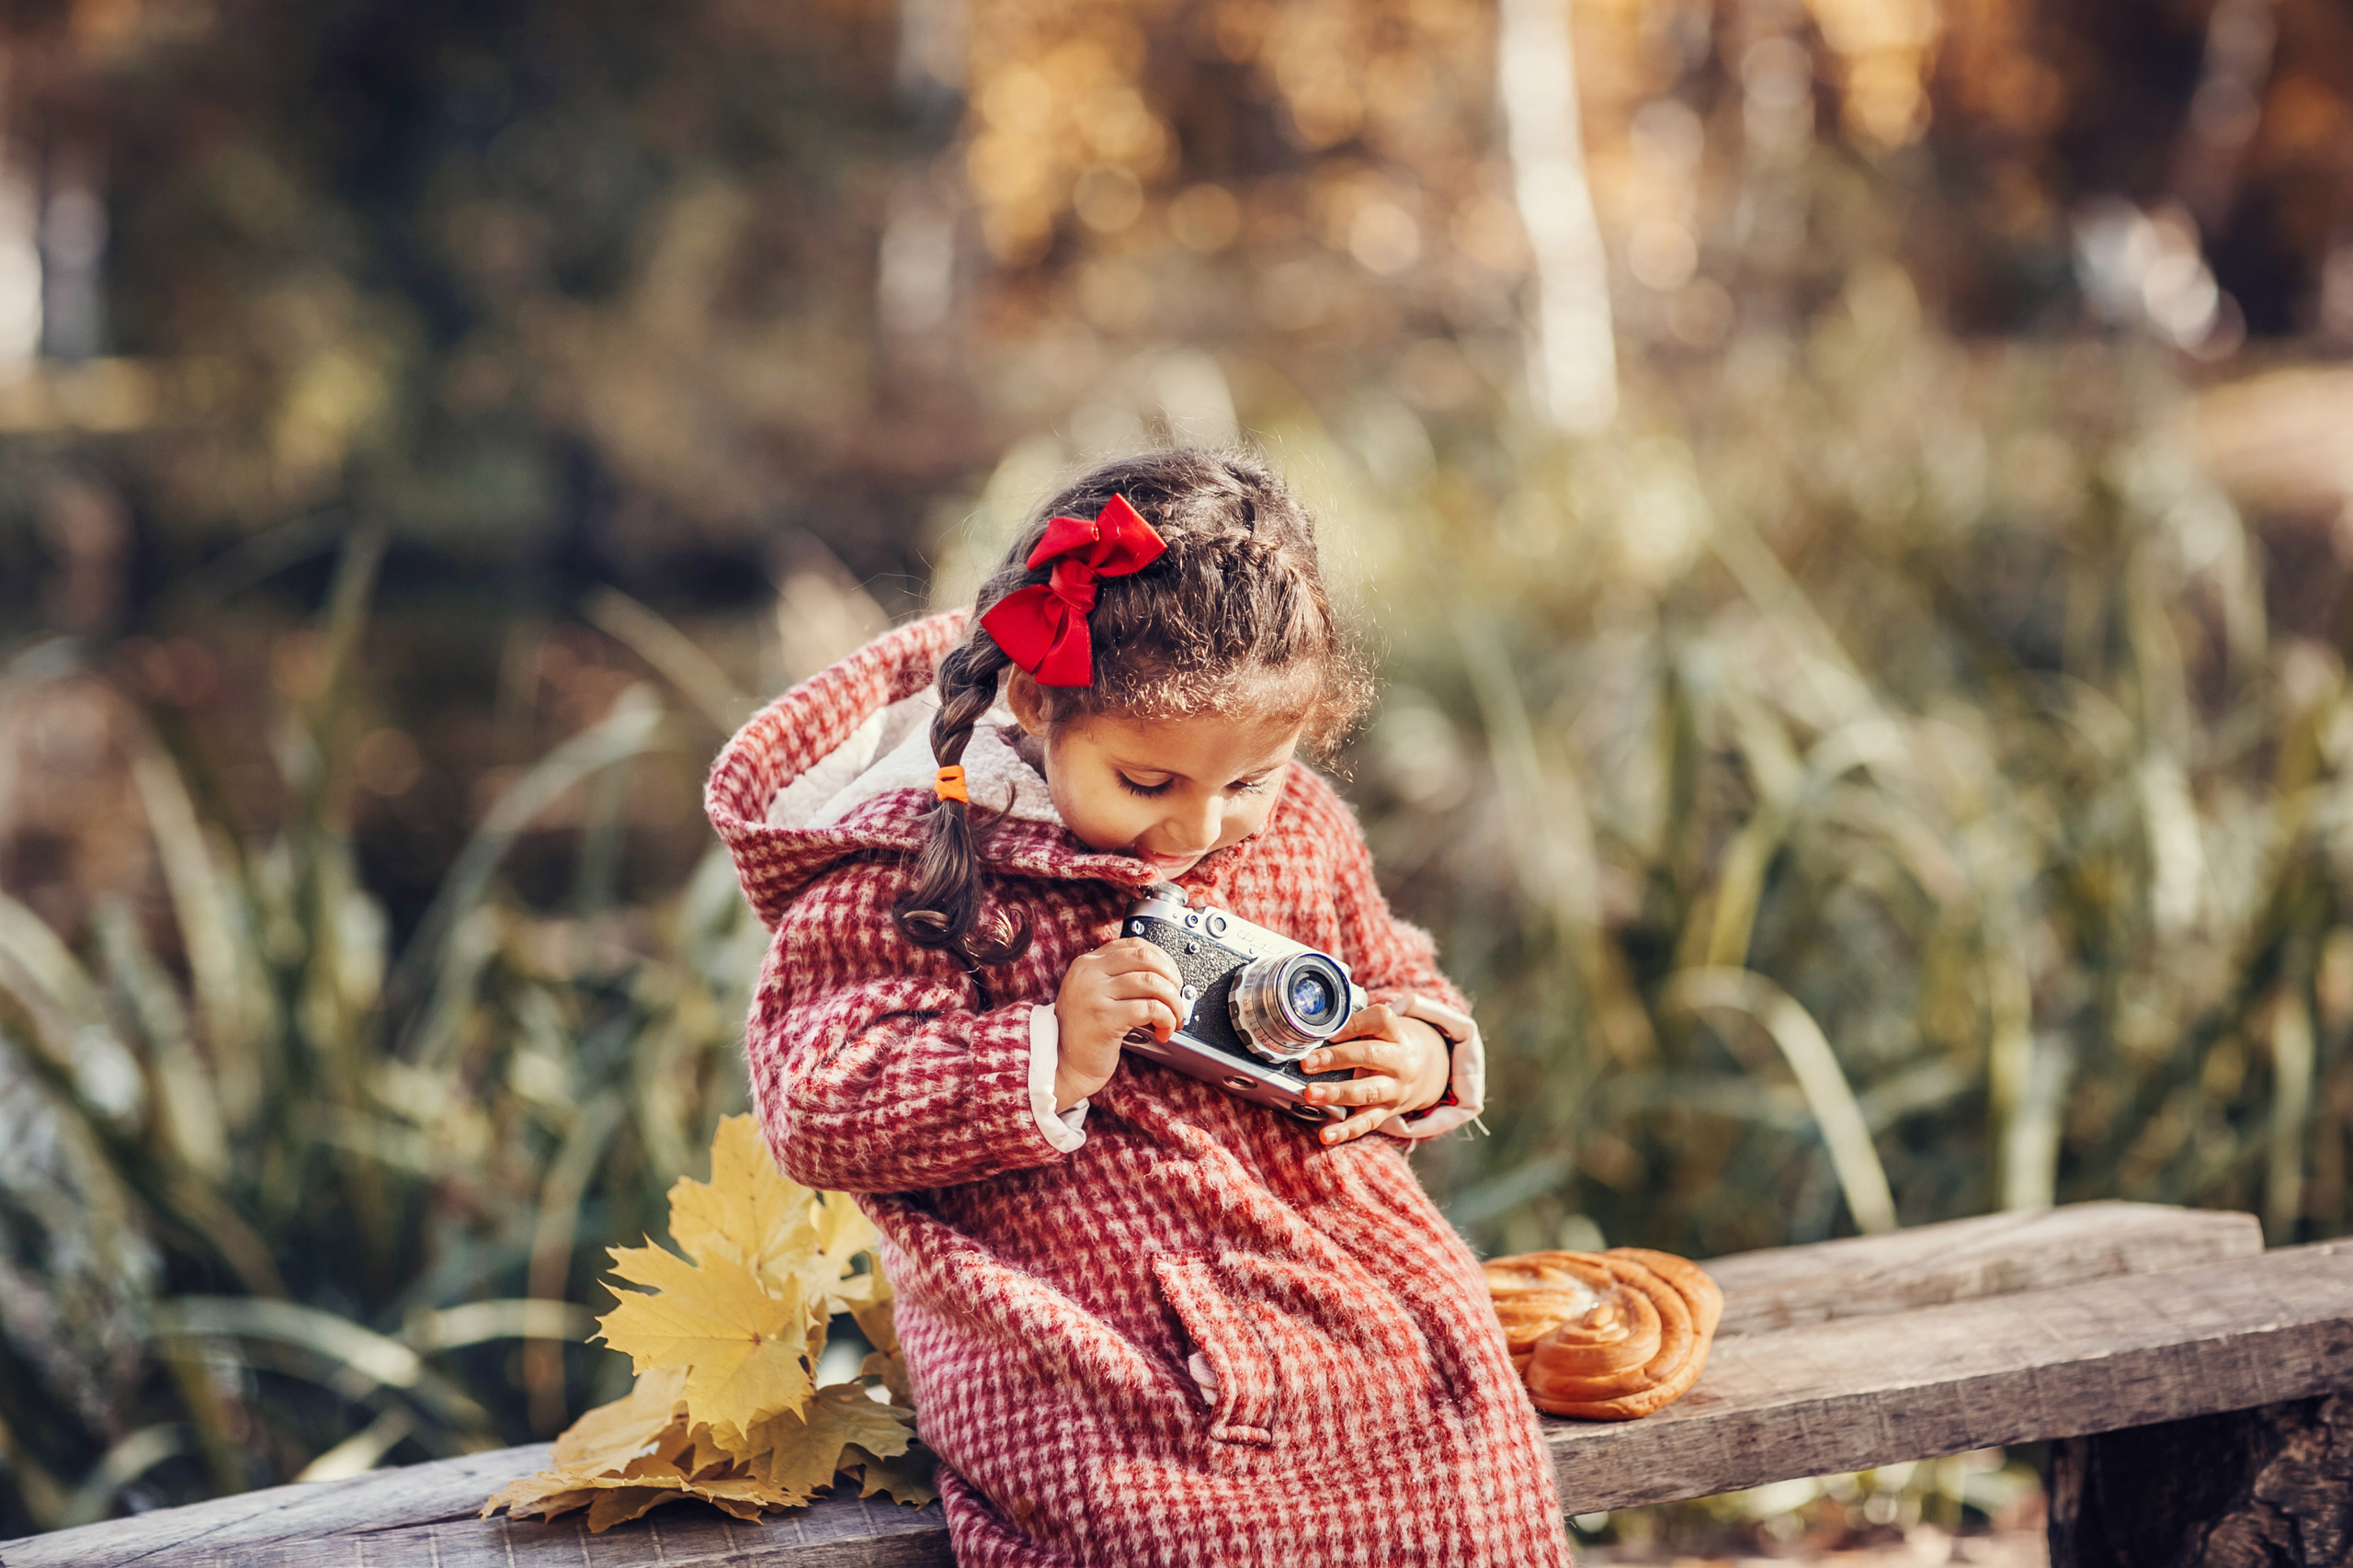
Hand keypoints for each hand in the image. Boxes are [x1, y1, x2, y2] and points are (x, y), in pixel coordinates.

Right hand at [1053, 937, 1185, 1110]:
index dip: (1162, 959)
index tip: (1172, 976)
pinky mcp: (1105, 1019)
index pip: (1134, 945)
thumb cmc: (1082, 1034)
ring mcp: (1095, 995)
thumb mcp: (1092, 995)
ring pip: (1153, 982)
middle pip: (1146, 959)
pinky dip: (1166, 1018)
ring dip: (1173, 1002)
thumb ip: (1116, 978)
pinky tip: (1164, 1030)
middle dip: (1172, 977)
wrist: (1061, 1066)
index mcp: (1087, 964)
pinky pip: (1149, 1008)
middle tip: (1177, 997)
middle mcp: (1089, 974)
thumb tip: (1161, 974)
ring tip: (1173, 1018)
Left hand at [1296, 1005, 1450, 1145]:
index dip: (1355, 1024)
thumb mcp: (1383, 1031)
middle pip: (1370, 1056)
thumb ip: (1357, 1026)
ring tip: (1311, 1093)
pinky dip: (1346, 1131)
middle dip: (1336, 1059)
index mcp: (1397, 1035)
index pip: (1382, 1020)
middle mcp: (1400, 1061)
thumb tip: (1314, 1028)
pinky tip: (1326, 1135)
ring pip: (1367, 1091)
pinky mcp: (1388, 1112)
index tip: (1330, 1032)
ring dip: (1337, 1093)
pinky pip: (1367, 1122)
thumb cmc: (1390, 1046)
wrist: (1426, 1072)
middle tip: (1307, 1063)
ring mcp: (1395, 1089)